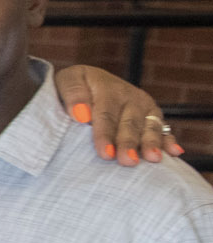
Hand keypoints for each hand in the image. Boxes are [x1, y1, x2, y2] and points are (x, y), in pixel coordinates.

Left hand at [57, 68, 184, 164]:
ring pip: (149, 126)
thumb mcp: (68, 81)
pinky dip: (169, 140)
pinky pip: (163, 129)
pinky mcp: (153, 116)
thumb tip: (80, 114)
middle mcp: (130, 97)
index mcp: (108, 89)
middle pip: (129, 124)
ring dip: (152, 143)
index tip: (105, 153)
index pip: (106, 114)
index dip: (105, 134)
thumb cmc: (75, 88)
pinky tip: (174, 152)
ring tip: (153, 159)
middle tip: (128, 161)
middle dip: (129, 143)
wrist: (89, 82)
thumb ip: (73, 94)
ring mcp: (144, 108)